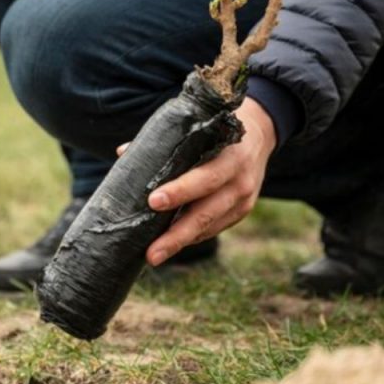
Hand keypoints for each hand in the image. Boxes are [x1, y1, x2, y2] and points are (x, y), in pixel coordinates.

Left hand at [119, 97, 276, 266]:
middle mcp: (240, 180)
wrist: (260, 133)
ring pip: (209, 226)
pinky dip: (192, 236)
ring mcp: (244, 199)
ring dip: (180, 242)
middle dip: (176, 234)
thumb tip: (123, 153)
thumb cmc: (216, 129)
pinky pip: (213, 228)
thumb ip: (165, 142)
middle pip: (206, 212)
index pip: (205, 177)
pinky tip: (171, 243)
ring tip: (153, 256)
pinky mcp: (241, 211)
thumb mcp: (198, 128)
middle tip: (151, 253)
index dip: (180, 191)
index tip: (152, 202)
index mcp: (230, 155)